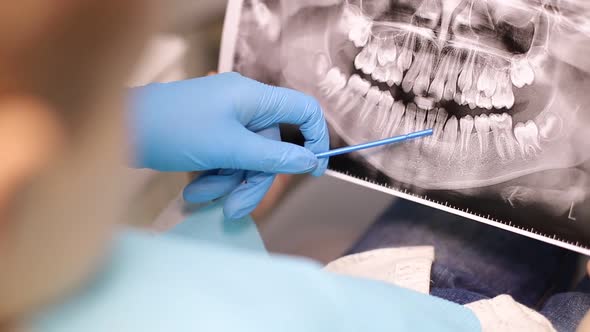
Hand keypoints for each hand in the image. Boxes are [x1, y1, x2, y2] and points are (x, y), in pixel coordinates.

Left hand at [130, 72, 328, 218]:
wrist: (120, 129)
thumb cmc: (173, 130)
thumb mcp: (229, 149)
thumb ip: (273, 158)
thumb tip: (309, 162)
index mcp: (253, 97)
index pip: (302, 110)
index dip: (315, 138)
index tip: (314, 171)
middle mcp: (242, 105)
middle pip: (269, 148)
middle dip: (252, 181)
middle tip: (234, 209)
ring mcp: (224, 120)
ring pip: (246, 159)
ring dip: (228, 183)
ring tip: (201, 197)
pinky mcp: (208, 134)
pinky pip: (226, 159)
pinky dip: (214, 177)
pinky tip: (193, 191)